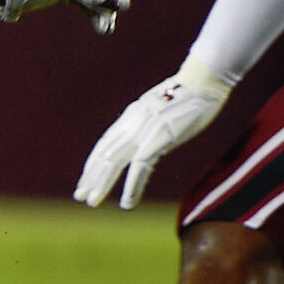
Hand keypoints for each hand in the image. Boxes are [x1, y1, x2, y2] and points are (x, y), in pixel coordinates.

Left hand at [75, 60, 232, 209]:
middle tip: (79, 196)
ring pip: (114, 162)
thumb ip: (149, 122)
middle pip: (104, 154)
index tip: (86, 179)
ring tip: (91, 201)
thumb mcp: (161, 107)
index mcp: (131, 116)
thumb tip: (148, 137)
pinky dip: (132, 187)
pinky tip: (126, 203)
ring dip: (102, 184)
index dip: (93, 163)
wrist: (203, 80)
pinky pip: (140, 167)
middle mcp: (131, 123)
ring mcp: (143, 131)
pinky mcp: (159, 138)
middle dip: (90, 177)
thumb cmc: (189, 93)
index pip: (105, 144)